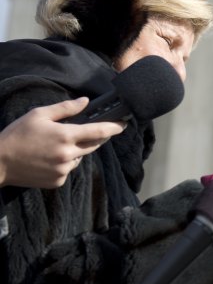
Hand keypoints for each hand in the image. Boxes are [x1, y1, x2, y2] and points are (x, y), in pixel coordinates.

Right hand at [0, 98, 125, 188]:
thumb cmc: (17, 135)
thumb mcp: (39, 114)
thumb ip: (65, 108)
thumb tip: (86, 102)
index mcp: (65, 136)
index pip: (99, 131)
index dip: (114, 127)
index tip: (124, 124)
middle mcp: (68, 155)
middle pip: (94, 145)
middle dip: (95, 138)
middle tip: (85, 132)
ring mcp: (64, 170)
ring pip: (80, 158)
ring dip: (76, 151)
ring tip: (55, 146)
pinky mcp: (58, 181)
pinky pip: (69, 169)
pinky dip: (65, 163)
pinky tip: (48, 158)